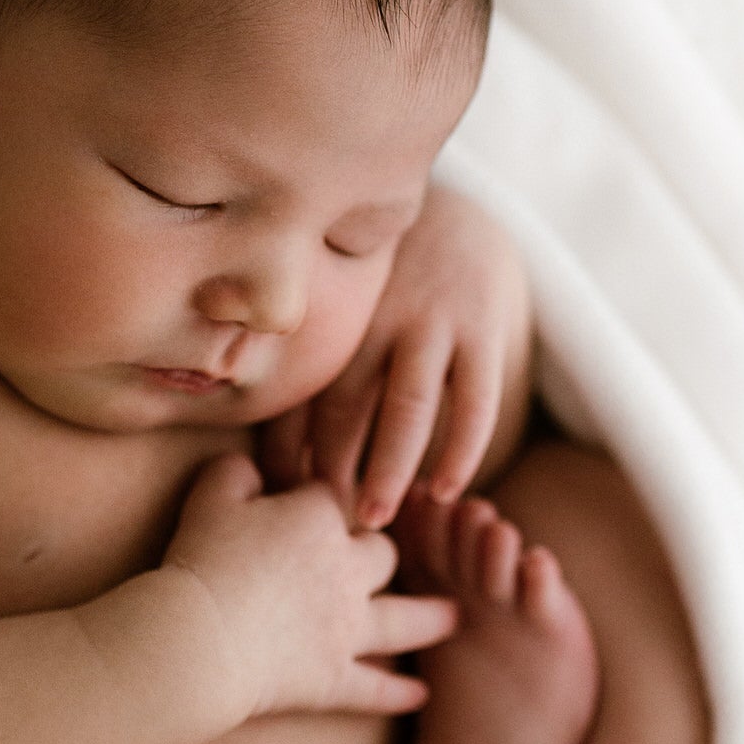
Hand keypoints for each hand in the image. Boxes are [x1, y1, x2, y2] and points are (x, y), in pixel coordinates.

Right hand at [162, 453, 456, 721]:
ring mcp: (347, 627)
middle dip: (385, 553)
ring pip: (404, 619)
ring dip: (431, 617)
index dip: (323, 500)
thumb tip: (250, 467)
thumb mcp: (210, 498)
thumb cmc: (203, 559)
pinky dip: (399, 694)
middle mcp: (346, 569)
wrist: (203, 635)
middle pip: (383, 553)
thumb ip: (235, 473)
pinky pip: (376, 688)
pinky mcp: (335, 677)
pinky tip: (421, 695)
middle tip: (390, 557)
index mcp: (318, 518)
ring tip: (453, 617)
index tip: (312, 504)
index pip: (334, 497)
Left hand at [257, 183, 531, 529]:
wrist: (464, 218)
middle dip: (328, 466)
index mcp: (335, 314)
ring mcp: (433, 321)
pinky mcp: (482, 329)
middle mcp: (377, 317)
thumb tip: (261, 453)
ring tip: (371, 520)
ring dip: (387, 466)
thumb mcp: (342, 305)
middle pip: (345, 402)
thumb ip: (311, 361)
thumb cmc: (385, 288)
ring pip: (406, 404)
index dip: (284, 452)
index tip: (274, 503)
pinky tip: (443, 490)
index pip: (301, 392)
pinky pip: (474, 399)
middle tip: (315, 526)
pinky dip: (460, 448)